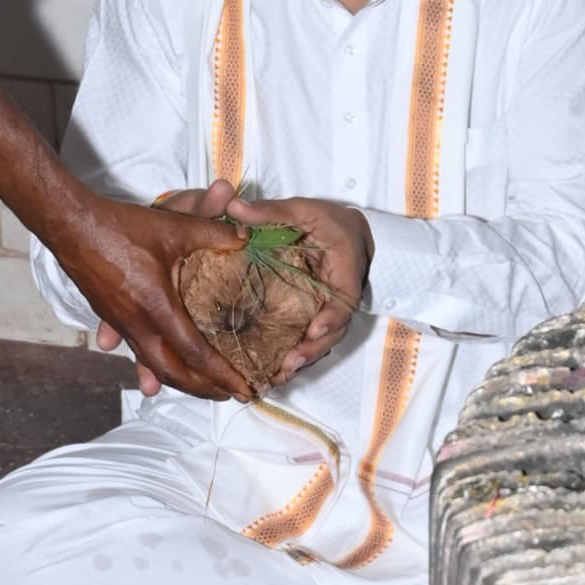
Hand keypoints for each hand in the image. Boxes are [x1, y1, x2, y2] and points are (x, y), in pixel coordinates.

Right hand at [48, 195, 252, 399]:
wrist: (70, 226)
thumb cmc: (121, 228)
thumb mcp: (174, 228)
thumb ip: (213, 233)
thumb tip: (246, 238)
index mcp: (157, 308)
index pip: (195, 354)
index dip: (222, 376)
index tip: (242, 390)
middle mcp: (137, 324)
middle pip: (172, 372)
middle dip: (201, 390)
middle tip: (226, 396)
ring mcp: (121, 323)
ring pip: (151, 364)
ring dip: (177, 380)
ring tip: (199, 388)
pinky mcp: (111, 316)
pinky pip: (135, 349)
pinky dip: (154, 363)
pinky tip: (157, 365)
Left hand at [254, 196, 373, 377]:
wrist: (350, 233)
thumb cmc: (328, 221)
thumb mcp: (302, 210)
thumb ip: (270, 211)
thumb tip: (233, 205)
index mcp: (345, 269)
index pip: (345, 298)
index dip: (332, 317)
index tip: (315, 330)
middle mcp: (340, 297)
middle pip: (333, 331)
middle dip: (312, 351)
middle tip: (289, 365)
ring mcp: (329, 311)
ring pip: (321, 343)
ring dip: (301, 361)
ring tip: (276, 378)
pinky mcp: (316, 319)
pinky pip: (309, 342)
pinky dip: (294, 358)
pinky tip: (270, 375)